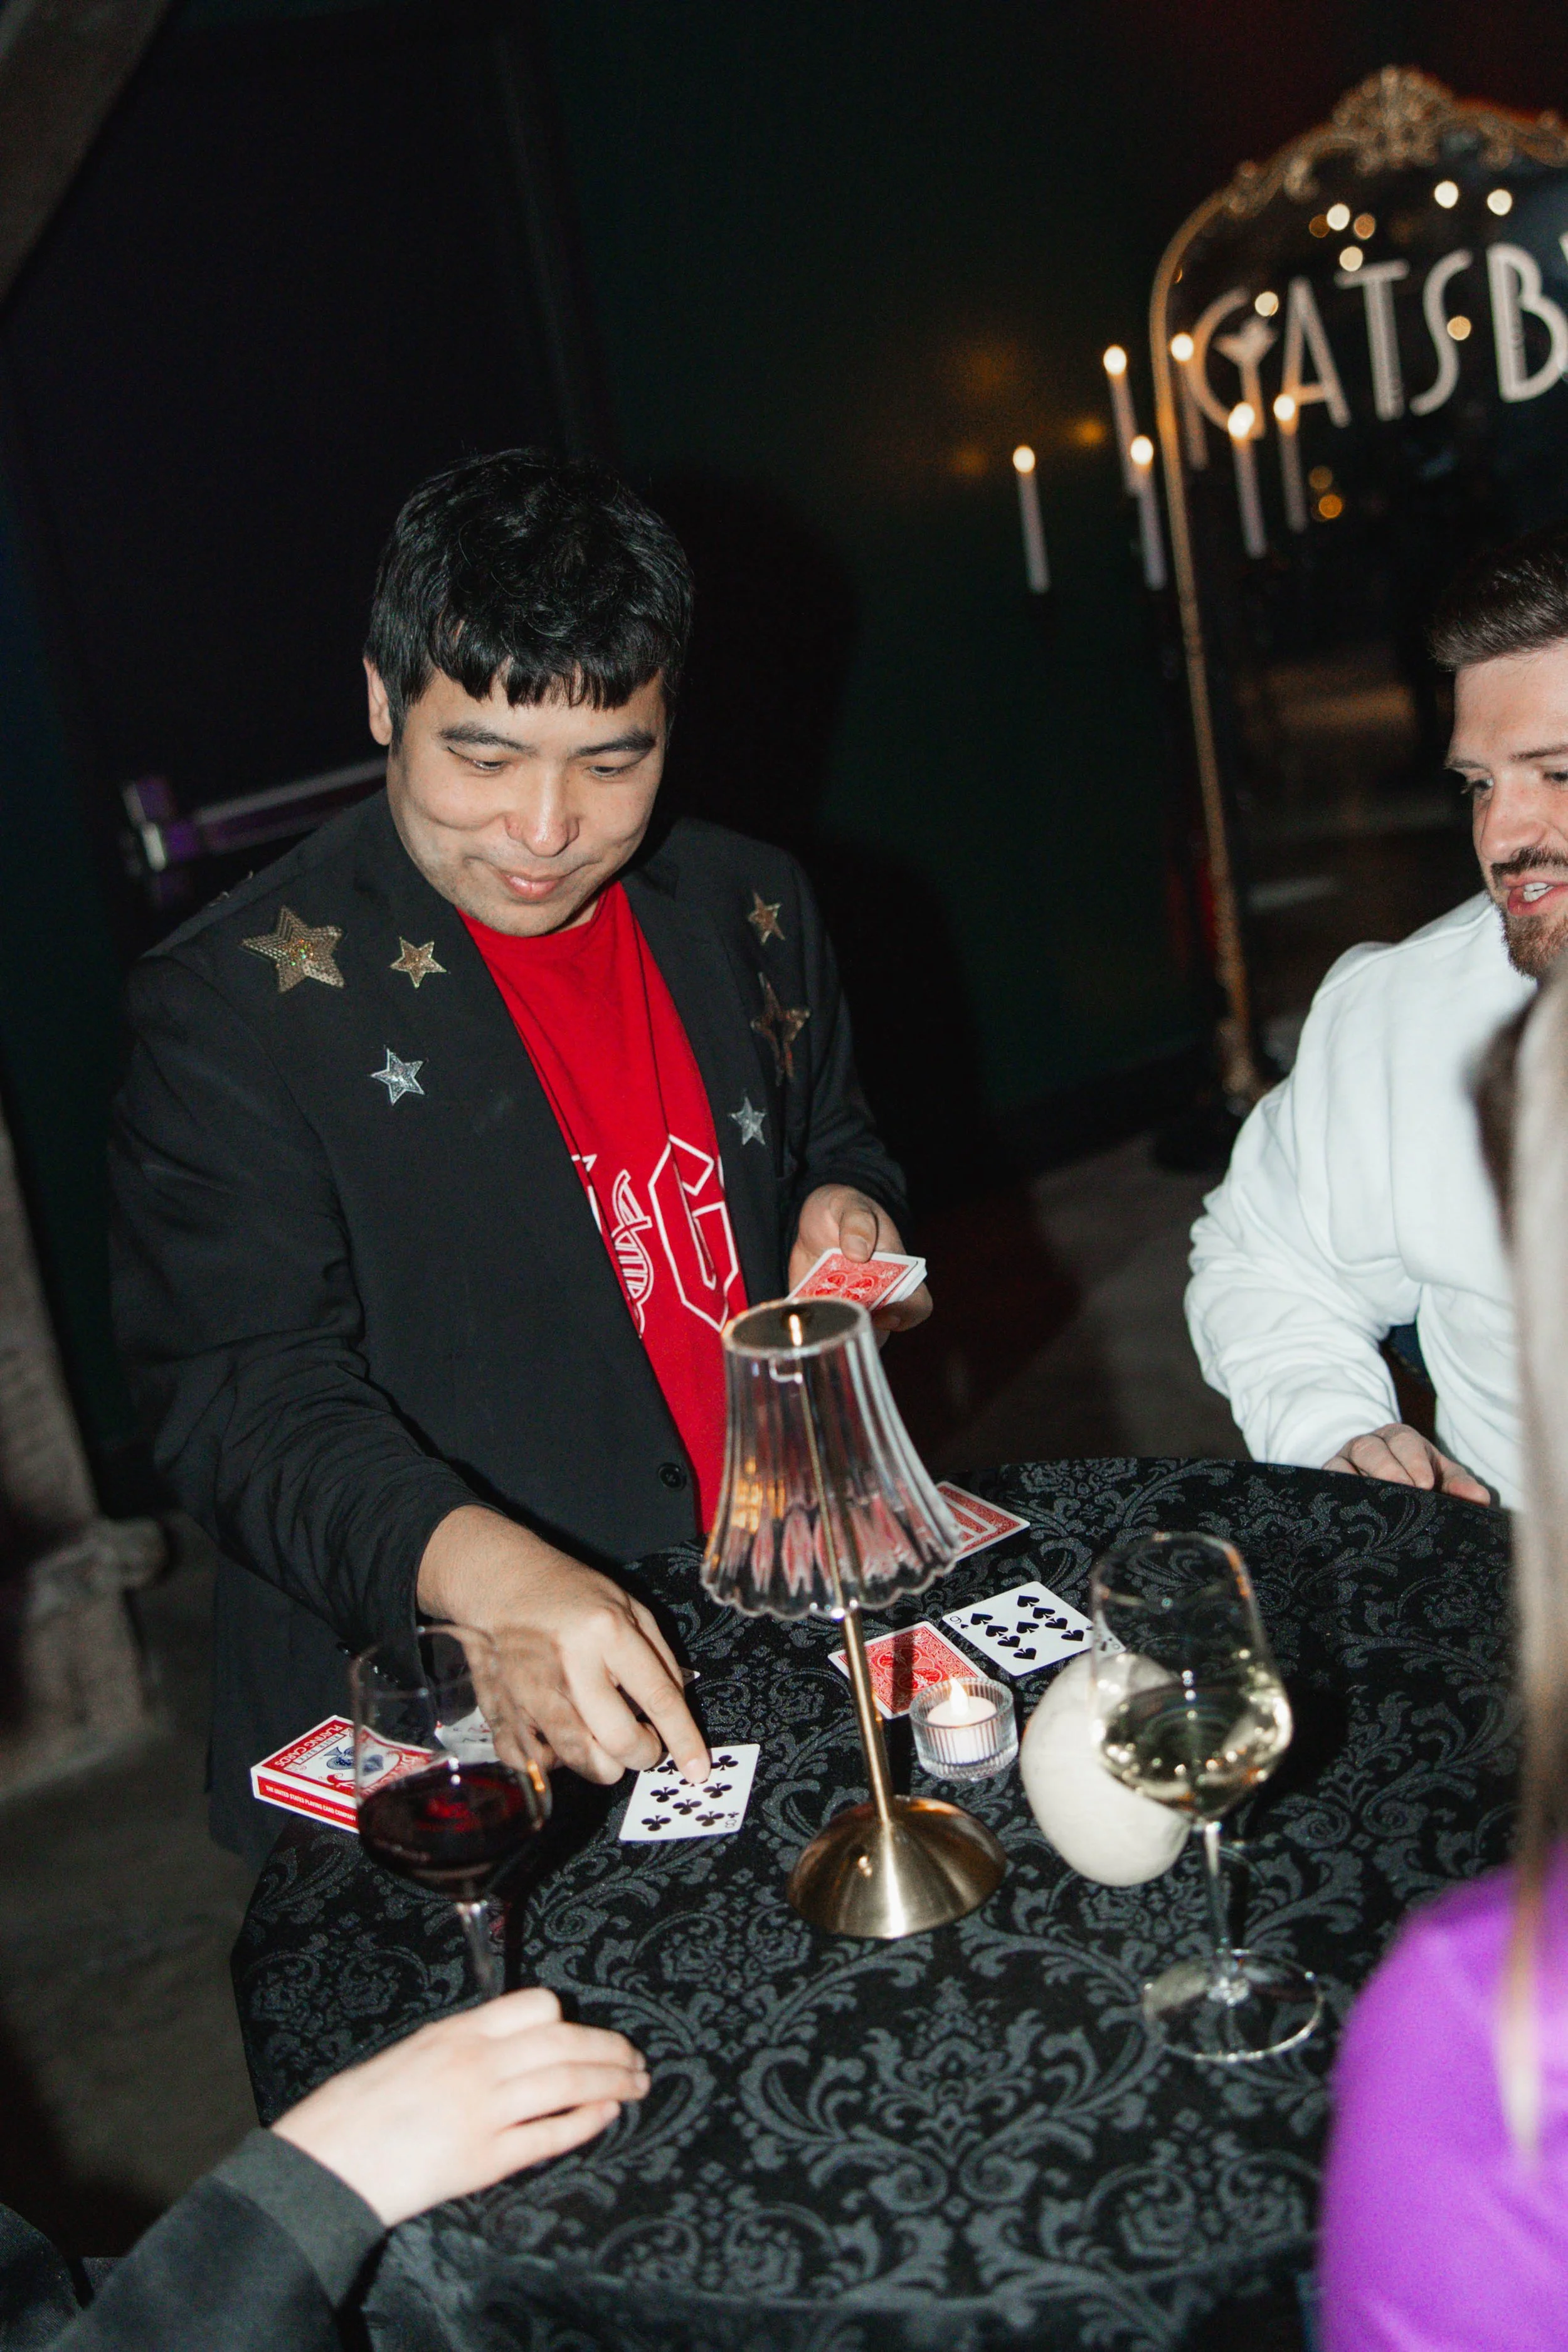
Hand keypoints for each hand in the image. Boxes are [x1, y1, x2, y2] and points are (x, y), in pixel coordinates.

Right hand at [273, 1986, 647, 2226]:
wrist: (325, 2161)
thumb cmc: (357, 2108)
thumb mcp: (410, 2054)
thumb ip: (456, 2047)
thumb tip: (497, 2047)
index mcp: (457, 2033)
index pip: (534, 2006)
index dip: (570, 2018)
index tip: (587, 2029)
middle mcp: (477, 2064)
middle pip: (564, 2043)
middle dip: (608, 2049)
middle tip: (635, 2059)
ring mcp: (484, 2111)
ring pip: (566, 2083)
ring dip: (609, 2082)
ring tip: (635, 2085)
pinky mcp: (484, 2159)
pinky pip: (548, 2134)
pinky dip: (583, 2122)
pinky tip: (606, 2116)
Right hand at [418, 1507, 709, 1784]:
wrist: (499, 1584)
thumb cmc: (568, 1593)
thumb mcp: (627, 1605)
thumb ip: (658, 1656)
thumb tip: (675, 1713)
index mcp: (606, 1631)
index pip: (657, 1697)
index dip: (683, 1739)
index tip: (697, 1768)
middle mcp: (569, 1665)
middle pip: (619, 1741)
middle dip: (643, 1754)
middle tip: (644, 1743)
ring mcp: (531, 1693)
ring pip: (581, 1761)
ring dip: (605, 1762)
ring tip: (605, 1737)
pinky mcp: (502, 1713)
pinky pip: (536, 1764)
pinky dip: (556, 1761)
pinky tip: (563, 1737)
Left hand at [789, 1183, 931, 1337]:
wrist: (814, 1220)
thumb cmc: (842, 1210)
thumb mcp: (849, 1203)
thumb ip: (857, 1220)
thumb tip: (858, 1251)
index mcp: (898, 1273)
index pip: (917, 1305)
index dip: (906, 1314)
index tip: (884, 1314)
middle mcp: (877, 1296)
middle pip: (880, 1327)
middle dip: (860, 1322)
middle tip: (838, 1307)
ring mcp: (849, 1307)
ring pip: (848, 1333)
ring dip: (832, 1326)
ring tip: (816, 1308)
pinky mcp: (821, 1311)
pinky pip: (818, 1329)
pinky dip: (808, 1325)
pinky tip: (797, 1311)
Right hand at [1323, 1423, 1489, 1502]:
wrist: (1386, 1496)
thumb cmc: (1419, 1481)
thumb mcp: (1441, 1479)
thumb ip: (1460, 1486)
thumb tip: (1480, 1499)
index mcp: (1398, 1439)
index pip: (1403, 1440)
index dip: (1413, 1460)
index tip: (1425, 1484)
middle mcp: (1368, 1446)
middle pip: (1369, 1447)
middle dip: (1386, 1468)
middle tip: (1404, 1491)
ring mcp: (1344, 1464)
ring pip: (1342, 1465)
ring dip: (1358, 1482)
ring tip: (1375, 1504)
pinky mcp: (1327, 1484)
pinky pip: (1325, 1485)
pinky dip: (1333, 1494)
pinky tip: (1348, 1512)